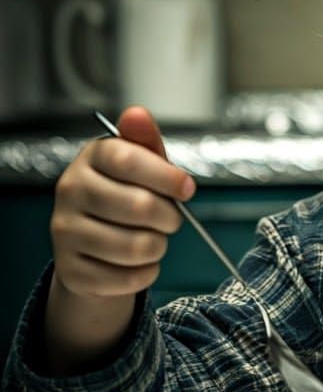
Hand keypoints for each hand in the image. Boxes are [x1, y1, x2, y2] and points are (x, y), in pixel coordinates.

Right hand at [50, 105, 195, 297]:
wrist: (93, 246)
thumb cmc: (127, 196)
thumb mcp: (141, 165)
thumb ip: (146, 142)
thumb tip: (138, 113)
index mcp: (91, 159)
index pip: (127, 159)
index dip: (165, 175)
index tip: (187, 188)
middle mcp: (70, 192)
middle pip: (138, 206)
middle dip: (170, 217)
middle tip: (171, 219)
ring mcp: (65, 232)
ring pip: (136, 246)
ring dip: (159, 247)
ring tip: (153, 240)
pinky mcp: (71, 270)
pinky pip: (128, 278)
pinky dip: (146, 273)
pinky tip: (139, 263)